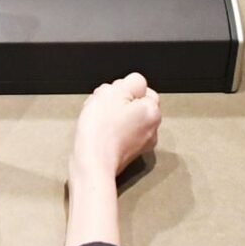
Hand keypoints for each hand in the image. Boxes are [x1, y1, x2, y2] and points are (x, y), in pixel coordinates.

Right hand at [63, 74, 160, 245]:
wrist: (92, 163)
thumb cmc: (101, 130)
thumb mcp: (115, 92)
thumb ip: (132, 82)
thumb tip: (136, 85)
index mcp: (152, 112)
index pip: (141, 89)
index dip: (122, 89)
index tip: (110, 96)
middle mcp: (152, 129)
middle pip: (133, 103)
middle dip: (115, 101)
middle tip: (100, 106)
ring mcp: (141, 143)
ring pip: (125, 117)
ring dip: (111, 114)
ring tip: (96, 119)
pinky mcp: (128, 153)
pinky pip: (120, 133)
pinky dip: (110, 130)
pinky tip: (97, 131)